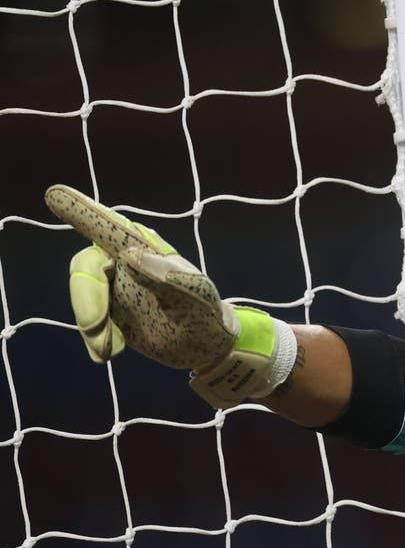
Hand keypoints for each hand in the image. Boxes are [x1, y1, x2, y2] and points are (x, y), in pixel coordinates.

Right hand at [45, 184, 293, 407]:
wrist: (206, 348)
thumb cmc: (206, 314)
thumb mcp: (195, 299)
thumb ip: (166, 277)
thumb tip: (129, 253)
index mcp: (143, 249)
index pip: (108, 227)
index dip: (81, 211)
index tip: (54, 193)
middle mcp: (123, 262)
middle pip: (85, 269)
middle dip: (86, 301)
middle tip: (96, 331)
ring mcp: (113, 287)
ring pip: (84, 299)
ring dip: (92, 327)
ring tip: (111, 351)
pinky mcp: (109, 311)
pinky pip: (89, 322)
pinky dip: (94, 340)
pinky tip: (108, 354)